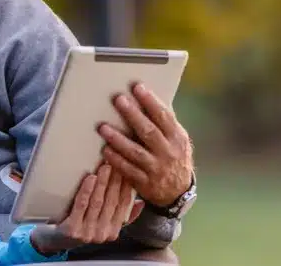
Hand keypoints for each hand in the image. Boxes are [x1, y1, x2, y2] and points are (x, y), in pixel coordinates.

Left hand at [30, 164, 143, 254]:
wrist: (57, 240)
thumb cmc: (81, 227)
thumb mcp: (104, 224)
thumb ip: (123, 216)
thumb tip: (140, 202)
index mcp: (113, 231)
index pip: (124, 205)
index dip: (127, 187)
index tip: (127, 170)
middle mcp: (102, 234)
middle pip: (111, 202)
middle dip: (115, 180)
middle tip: (116, 163)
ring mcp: (87, 232)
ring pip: (98, 202)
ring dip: (103, 182)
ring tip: (105, 166)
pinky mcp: (73, 229)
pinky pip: (81, 205)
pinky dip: (87, 190)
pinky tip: (90, 178)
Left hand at [98, 82, 193, 206]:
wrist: (178, 192)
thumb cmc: (174, 157)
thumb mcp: (177, 140)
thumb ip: (165, 123)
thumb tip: (149, 98)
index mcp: (177, 138)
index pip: (164, 116)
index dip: (151, 101)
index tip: (137, 87)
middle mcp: (168, 152)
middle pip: (148, 131)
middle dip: (132, 115)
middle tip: (118, 100)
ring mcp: (156, 168)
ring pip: (135, 152)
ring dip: (118, 139)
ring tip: (103, 127)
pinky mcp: (144, 182)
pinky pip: (127, 169)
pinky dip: (116, 159)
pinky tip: (105, 149)